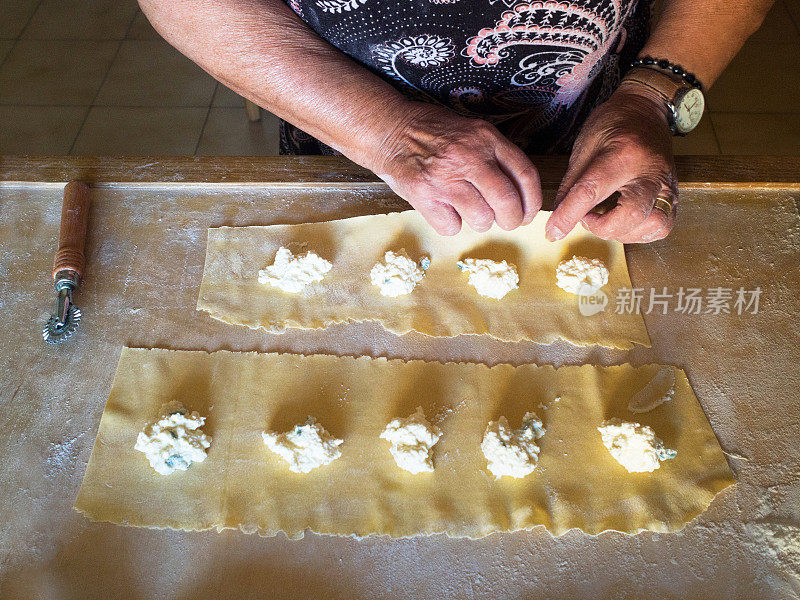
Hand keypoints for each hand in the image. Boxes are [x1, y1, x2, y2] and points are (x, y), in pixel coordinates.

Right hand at [370, 102, 541, 234]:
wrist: (389, 131)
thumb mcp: (472, 131)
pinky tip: (444, 209)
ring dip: (480, 222)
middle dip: (511, 220)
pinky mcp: (423, 196)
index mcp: (485, 138)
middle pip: (506, 202)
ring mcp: (444, 178)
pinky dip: (451, 224)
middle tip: (506, 222)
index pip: (524, 175)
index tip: (528, 213)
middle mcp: (467, 156)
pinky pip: (451, 227)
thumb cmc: (433, 134)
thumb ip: (496, 155)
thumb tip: (520, 193)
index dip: (532, 202)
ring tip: (470, 210)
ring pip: (481, 219)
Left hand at [546, 85, 678, 243]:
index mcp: (623, 153)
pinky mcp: (675, 194)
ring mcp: (667, 184)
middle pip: (631, 215)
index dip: (568, 215)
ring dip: (622, 232)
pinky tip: (624, 222)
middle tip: (587, 217)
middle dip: (602, 227)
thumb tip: (558, 216)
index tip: (553, 231)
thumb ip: (570, 184)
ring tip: (606, 219)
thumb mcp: (584, 146)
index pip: (592, 191)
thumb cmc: (613, 124)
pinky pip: (662, 226)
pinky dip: (639, 232)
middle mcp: (650, 171)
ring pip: (651, 225)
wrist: (646, 111)